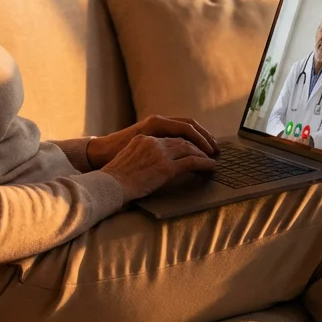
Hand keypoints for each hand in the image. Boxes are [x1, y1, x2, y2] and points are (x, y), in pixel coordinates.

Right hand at [100, 136, 218, 201]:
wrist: (110, 185)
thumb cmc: (114, 179)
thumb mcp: (128, 159)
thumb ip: (141, 156)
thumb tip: (151, 164)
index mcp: (143, 138)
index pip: (170, 136)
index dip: (183, 141)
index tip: (192, 145)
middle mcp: (153, 141)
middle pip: (182, 139)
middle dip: (197, 144)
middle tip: (208, 149)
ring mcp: (160, 153)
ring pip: (189, 148)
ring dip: (203, 153)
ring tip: (211, 158)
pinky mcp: (166, 167)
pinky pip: (192, 161)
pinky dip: (204, 163)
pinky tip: (211, 166)